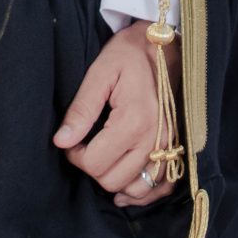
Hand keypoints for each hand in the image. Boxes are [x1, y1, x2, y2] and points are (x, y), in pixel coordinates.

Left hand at [53, 22, 178, 207]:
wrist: (164, 47)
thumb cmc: (128, 56)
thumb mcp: (99, 74)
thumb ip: (81, 109)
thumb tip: (61, 141)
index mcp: (134, 121)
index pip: (95, 163)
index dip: (75, 155)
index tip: (72, 139)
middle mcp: (155, 139)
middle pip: (113, 180)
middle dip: (92, 167)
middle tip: (85, 146)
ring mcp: (169, 147)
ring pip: (136, 189)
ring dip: (115, 180)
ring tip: (104, 158)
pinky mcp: (176, 149)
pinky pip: (161, 187)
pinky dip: (142, 191)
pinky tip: (125, 181)